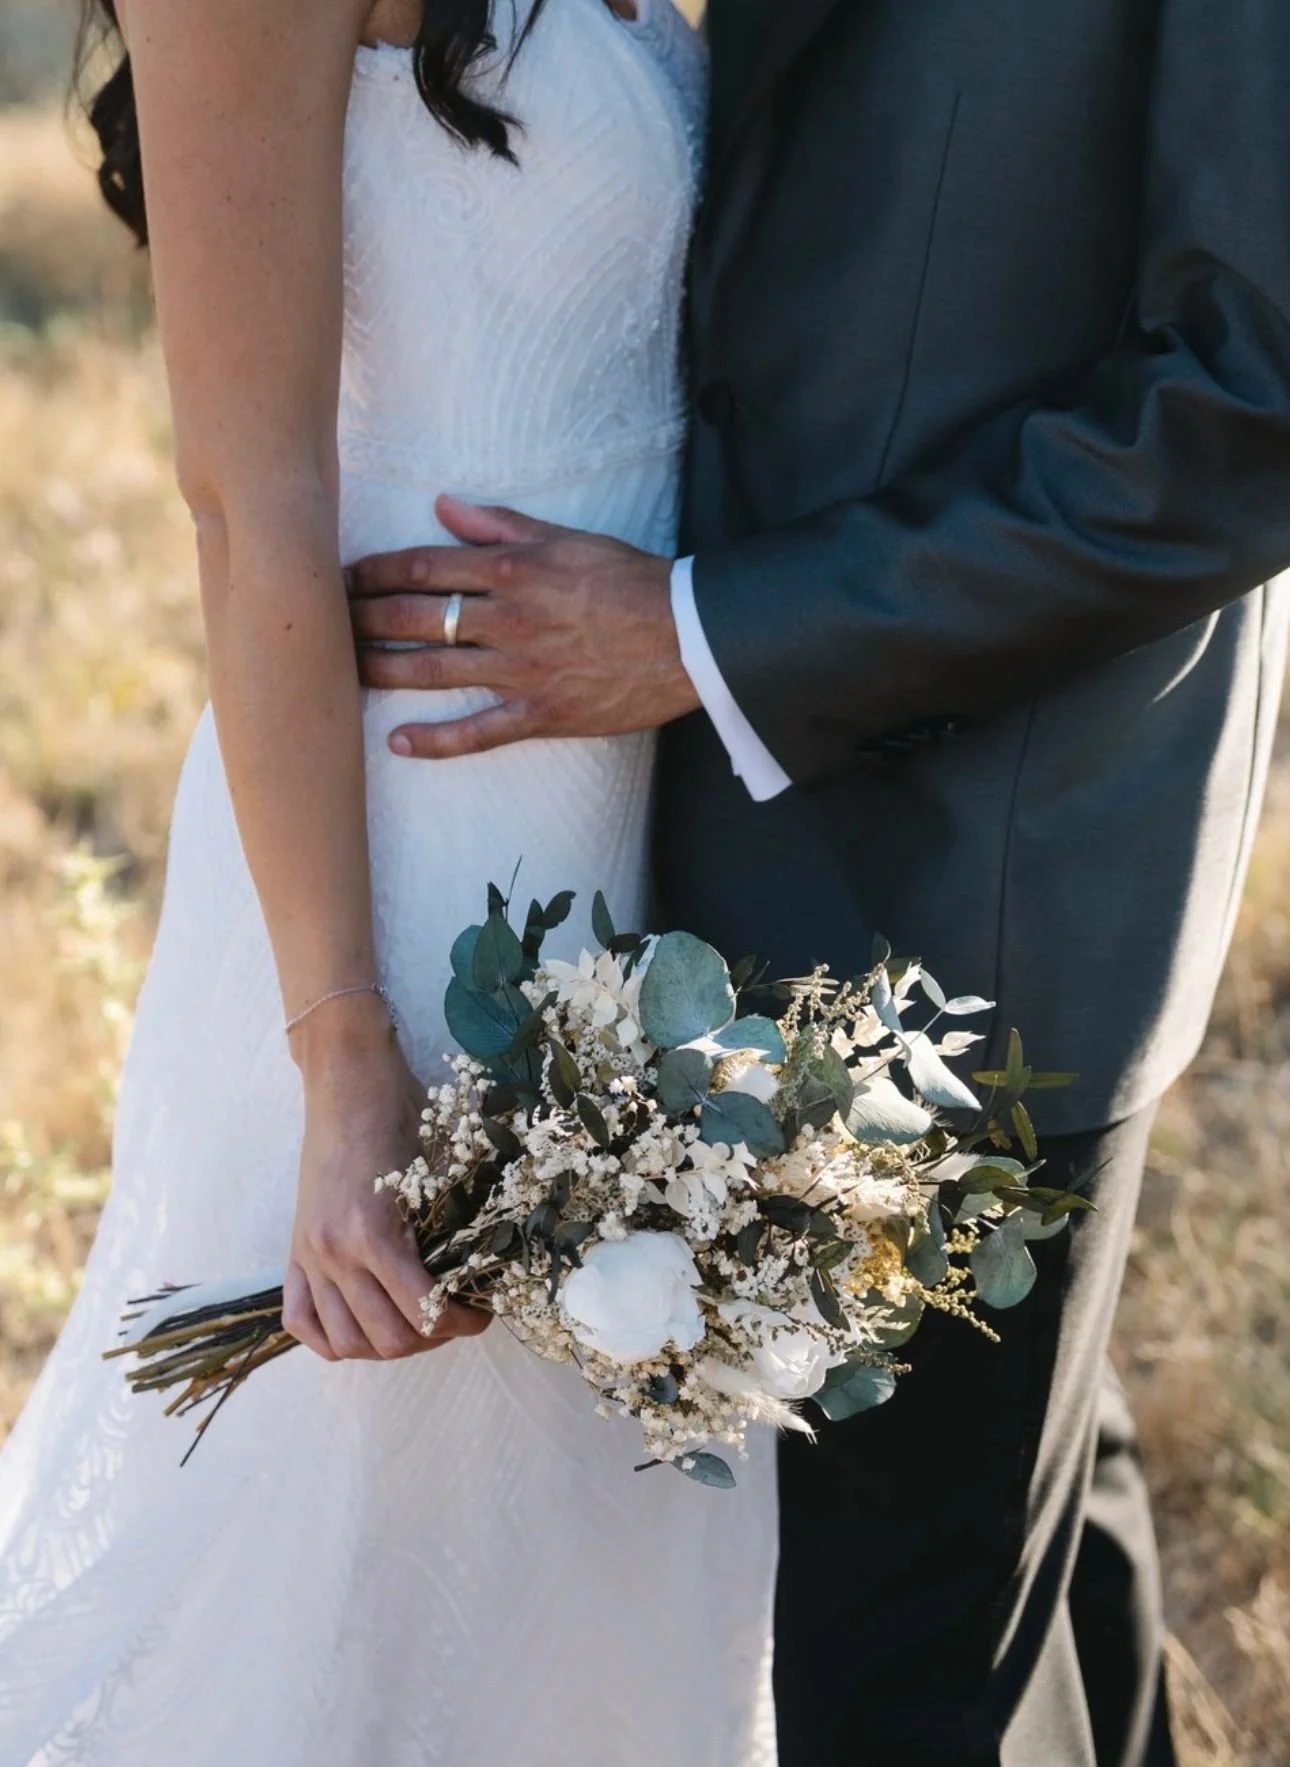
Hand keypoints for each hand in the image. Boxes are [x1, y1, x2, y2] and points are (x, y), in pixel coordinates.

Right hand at [283, 1007, 489, 1360]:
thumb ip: (446, 1232)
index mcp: (374, 1234)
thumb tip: (476, 1276)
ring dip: (385, 1345)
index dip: (460, 1324)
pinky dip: (331, 1338)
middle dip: (429, 1338)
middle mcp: (335, 1253)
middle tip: (453, 1318)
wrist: (349, 1081)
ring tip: (414, 1324)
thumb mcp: (435, 1174)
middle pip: (386, 1340)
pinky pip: (300, 1321)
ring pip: (344, 1341)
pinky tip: (362, 1325)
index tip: (481, 1315)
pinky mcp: (295, 1251)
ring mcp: (310, 1255)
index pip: (422, 1313)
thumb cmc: (402, 1114)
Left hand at [347, 494, 699, 758]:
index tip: (342, 577)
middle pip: (412, 618)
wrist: (689, 637)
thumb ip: (499, 525)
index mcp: (511, 571)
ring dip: (380, 671)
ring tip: (342, 673)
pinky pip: (476, 733)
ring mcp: (520, 672)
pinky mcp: (540, 714)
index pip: (421, 567)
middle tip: (324, 625)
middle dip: (361, 619)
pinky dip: (434, 741)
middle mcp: (506, 620)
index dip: (372, 571)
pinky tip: (398, 742)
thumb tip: (443, 505)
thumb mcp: (567, 539)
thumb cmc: (632, 581)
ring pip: (431, 672)